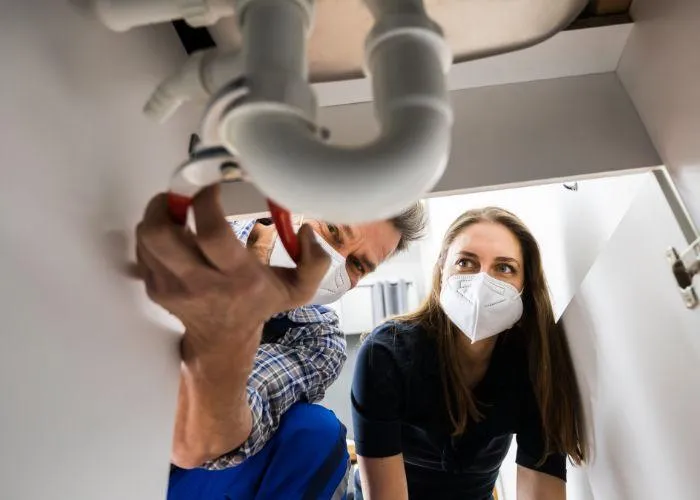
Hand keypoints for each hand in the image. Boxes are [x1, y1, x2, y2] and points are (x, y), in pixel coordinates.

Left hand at [135, 186, 329, 350]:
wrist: (223, 340)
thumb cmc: (258, 304)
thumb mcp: (297, 289)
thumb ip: (314, 262)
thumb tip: (306, 231)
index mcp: (237, 278)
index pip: (211, 233)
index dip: (206, 201)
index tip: (212, 185)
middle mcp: (199, 283)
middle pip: (162, 235)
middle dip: (165, 203)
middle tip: (180, 193)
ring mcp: (171, 288)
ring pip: (147, 238)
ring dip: (157, 215)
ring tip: (175, 209)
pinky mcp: (154, 288)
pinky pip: (143, 250)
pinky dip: (153, 234)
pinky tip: (172, 233)